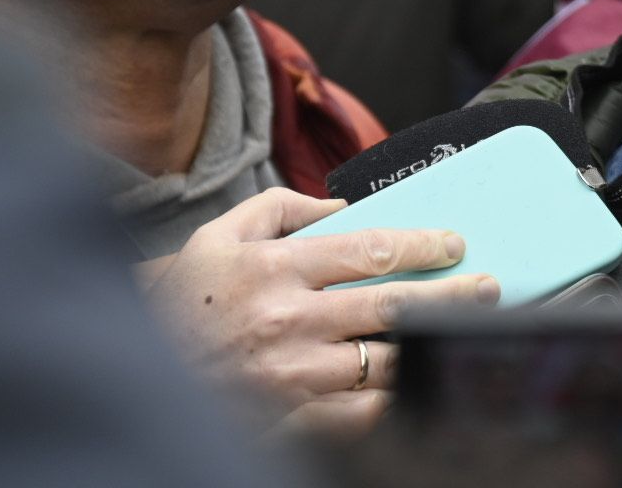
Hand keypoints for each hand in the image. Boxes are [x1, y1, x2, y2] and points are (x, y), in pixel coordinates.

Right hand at [144, 188, 498, 436]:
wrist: (133, 375)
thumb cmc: (185, 300)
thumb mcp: (220, 236)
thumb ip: (281, 207)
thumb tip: (342, 204)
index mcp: (274, 267)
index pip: (369, 249)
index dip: (422, 245)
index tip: (454, 243)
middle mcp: (287, 320)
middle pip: (392, 304)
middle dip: (451, 294)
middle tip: (488, 287)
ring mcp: (290, 373)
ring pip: (385, 360)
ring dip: (431, 346)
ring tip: (463, 332)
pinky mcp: (290, 417)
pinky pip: (361, 411)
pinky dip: (394, 396)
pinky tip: (418, 380)